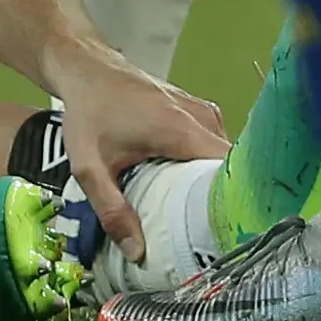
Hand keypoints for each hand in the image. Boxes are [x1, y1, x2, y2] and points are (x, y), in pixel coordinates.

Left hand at [46, 45, 229, 263]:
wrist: (85, 67)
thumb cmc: (87, 112)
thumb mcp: (89, 166)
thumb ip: (111, 209)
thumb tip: (137, 253)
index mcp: (183, 131)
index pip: (232, 172)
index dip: (235, 205)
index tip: (228, 235)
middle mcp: (202, 119)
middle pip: (230, 169)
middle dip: (222, 202)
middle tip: (210, 238)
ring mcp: (202, 111)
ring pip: (222, 158)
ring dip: (213, 185)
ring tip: (199, 220)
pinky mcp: (196, 111)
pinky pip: (212, 146)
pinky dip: (204, 167)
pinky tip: (187, 189)